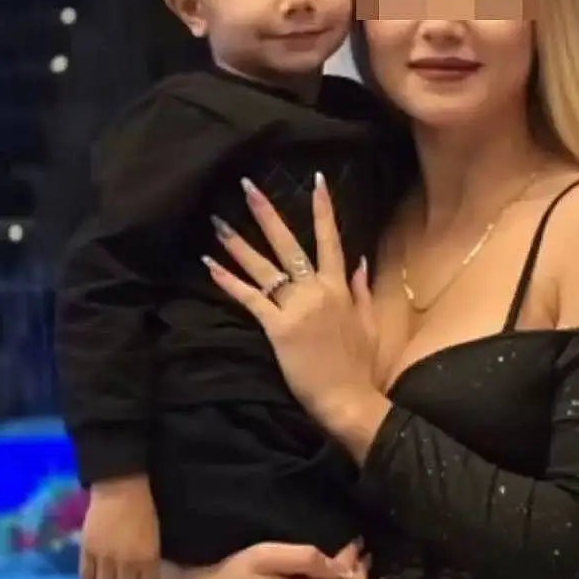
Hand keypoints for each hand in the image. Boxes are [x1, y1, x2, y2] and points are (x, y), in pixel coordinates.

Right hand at [81, 476, 159, 578]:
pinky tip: (96, 575)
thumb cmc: (144, 509)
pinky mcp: (86, 551)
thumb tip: (144, 577)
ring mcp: (104, 558)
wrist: (121, 487)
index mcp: (147, 557)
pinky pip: (86, 578)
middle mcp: (126, 562)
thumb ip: (150, 559)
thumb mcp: (155, 536)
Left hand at [205, 173, 379, 413]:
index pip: (331, 241)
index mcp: (340, 288)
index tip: (315, 181)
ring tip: (217, 222)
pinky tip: (210, 265)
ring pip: (264, 268)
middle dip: (267, 214)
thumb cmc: (359, 365)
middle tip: (247, 187)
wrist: (346, 397)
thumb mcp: (369, 324)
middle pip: (289, 245)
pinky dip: (229, 282)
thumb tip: (361, 262)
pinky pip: (250, 299)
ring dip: (238, 243)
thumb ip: (363, 291)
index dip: (323, 210)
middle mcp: (317, 291)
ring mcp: (296, 308)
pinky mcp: (277, 328)